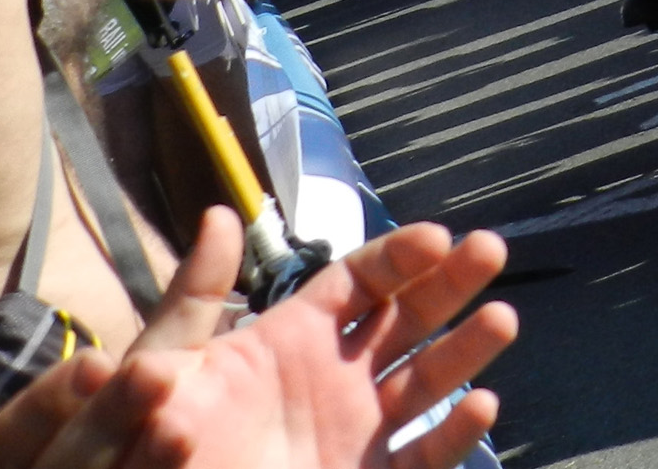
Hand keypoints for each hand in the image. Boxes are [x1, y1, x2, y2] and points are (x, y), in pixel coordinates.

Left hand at [118, 207, 515, 468]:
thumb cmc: (155, 448)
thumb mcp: (166, 367)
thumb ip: (193, 297)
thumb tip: (218, 214)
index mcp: (294, 339)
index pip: (362, 281)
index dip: (401, 255)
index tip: (438, 237)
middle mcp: (336, 378)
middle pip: (408, 317)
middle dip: (452, 281)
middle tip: (490, 249)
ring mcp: (357, 433)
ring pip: (427, 382)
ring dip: (466, 349)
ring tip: (503, 319)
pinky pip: (422, 457)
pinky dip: (453, 434)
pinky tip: (480, 406)